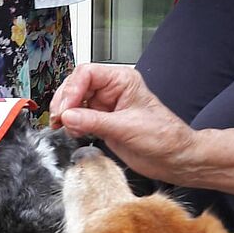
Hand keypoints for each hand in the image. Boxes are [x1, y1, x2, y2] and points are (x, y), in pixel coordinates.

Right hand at [49, 64, 197, 183]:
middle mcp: (112, 91)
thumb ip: (94, 122)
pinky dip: (72, 126)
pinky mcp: (103, 124)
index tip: (65, 109)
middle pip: (77, 87)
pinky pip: (80, 120)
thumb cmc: (164, 137)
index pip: (87, 74)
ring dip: (66, 115)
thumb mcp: (126, 127)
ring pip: (75, 104)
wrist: (174, 158)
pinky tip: (73, 133)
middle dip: (65, 102)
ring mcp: (106, 108)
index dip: (72, 89)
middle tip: (59, 119)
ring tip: (65, 127)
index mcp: (122, 80)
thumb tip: (68, 117)